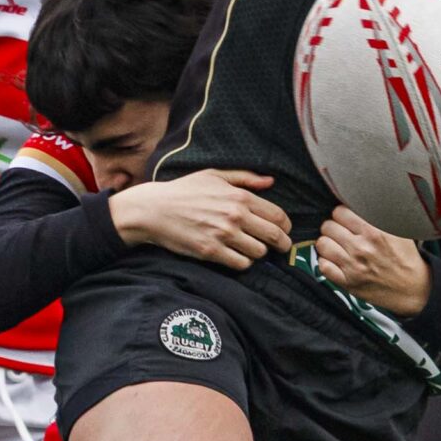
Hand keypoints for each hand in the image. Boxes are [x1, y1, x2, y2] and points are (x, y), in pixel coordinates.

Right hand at [108, 170, 291, 269]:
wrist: (153, 209)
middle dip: (282, 244)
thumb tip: (270, 182)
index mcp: (239, 196)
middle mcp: (235, 216)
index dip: (286, 227)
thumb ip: (244, 178)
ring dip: (257, 253)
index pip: (278, 216)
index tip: (284, 231)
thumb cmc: (183, 191)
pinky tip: (235, 257)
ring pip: (259, 252)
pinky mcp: (210, 251)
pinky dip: (242, 263)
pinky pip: (241, 264)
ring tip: (250, 250)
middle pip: (275, 236)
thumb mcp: (213, 175)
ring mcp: (223, 235)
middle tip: (280, 248)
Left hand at [314, 206, 432, 314]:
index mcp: (374, 232)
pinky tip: (335, 259)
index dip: (342, 214)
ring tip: (337, 244)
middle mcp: (361, 247)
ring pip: (322, 244)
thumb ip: (378, 216)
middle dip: (333, 227)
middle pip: (328, 226)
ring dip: (328, 243)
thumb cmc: (406, 257)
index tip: (346, 219)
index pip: (340, 212)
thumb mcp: (399, 230)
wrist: (413, 288)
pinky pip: (323, 265)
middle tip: (341, 232)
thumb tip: (361, 201)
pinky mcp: (347, 282)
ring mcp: (352, 266)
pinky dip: (326, 261)